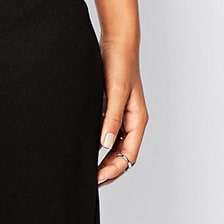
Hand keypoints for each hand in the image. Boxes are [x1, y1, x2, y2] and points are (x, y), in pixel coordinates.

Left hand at [97, 38, 148, 185]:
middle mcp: (132, 121)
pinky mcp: (113, 108)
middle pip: (122, 155)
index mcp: (137, 121)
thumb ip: (112, 118)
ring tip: (86, 169)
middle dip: (108, 170)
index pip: (127, 156)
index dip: (112, 170)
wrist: (116, 42)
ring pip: (115, 146)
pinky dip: (100, 144)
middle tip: (88, 181)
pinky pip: (108, 133)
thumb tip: (105, 144)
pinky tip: (86, 146)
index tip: (95, 179)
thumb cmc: (120, 64)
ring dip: (104, 159)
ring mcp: (123, 115)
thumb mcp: (116, 92)